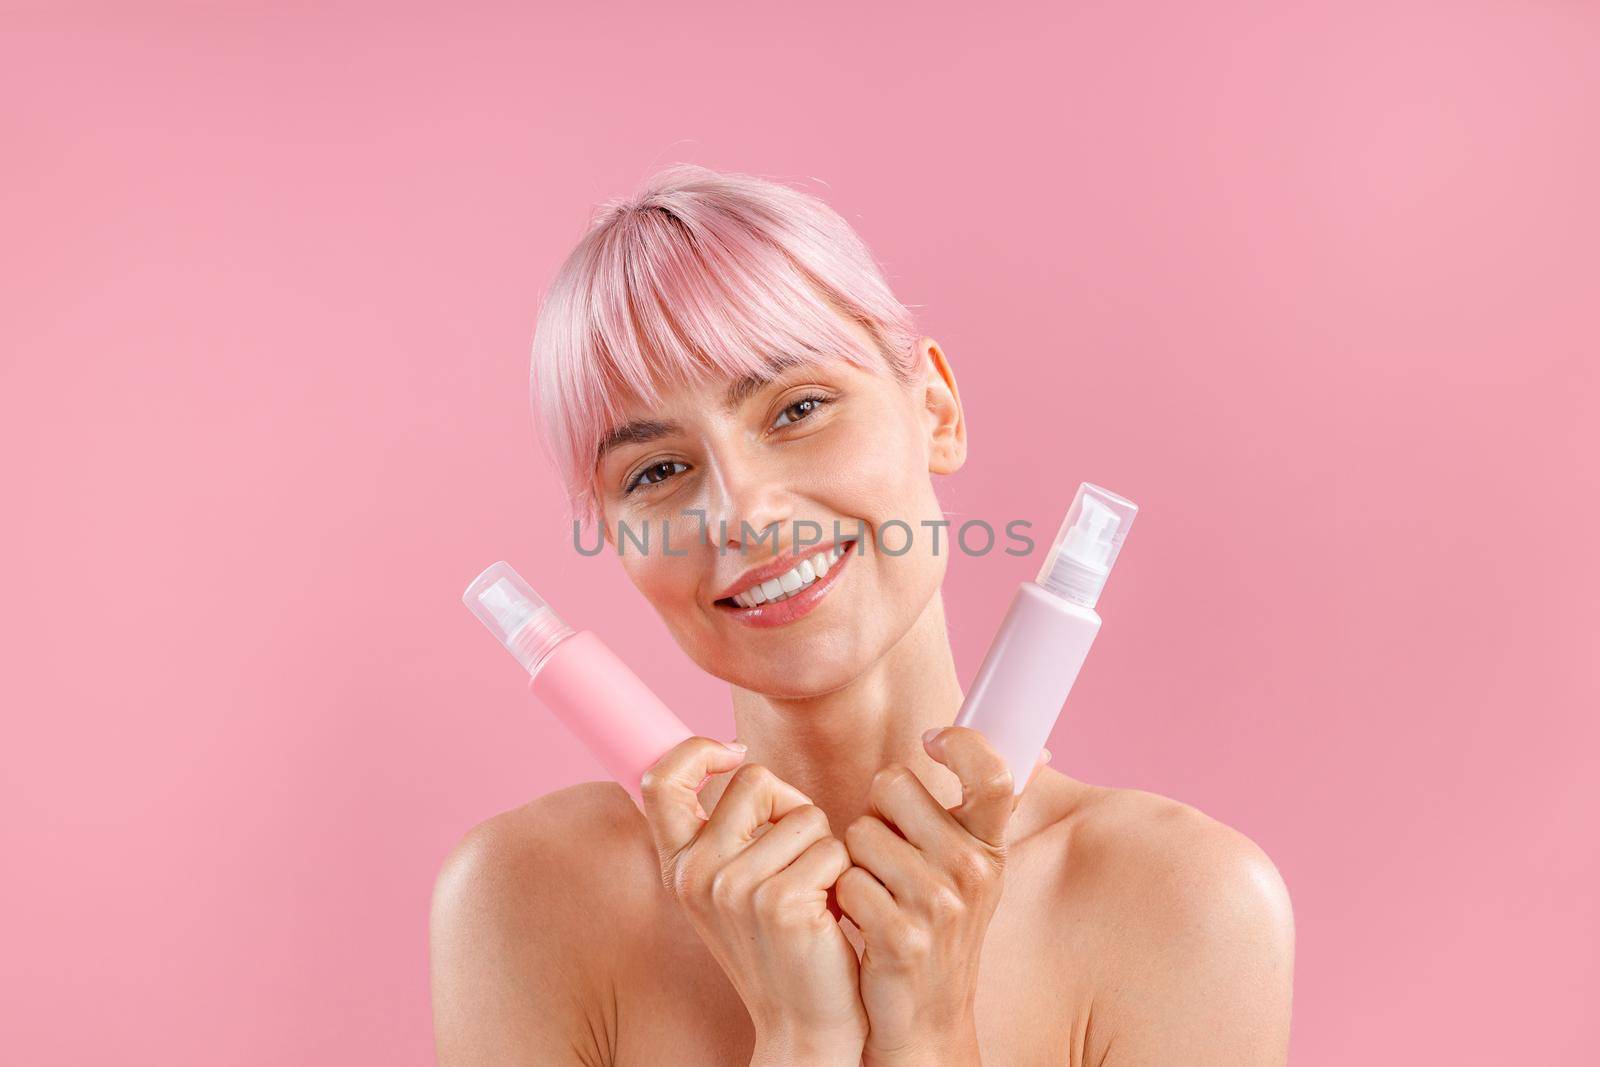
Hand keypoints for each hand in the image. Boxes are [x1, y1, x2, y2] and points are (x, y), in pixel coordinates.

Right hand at [639, 737, 866, 1061]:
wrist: (806, 1026)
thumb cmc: (786, 946)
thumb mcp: (735, 886)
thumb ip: (728, 830)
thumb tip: (738, 754)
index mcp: (679, 866)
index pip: (661, 779)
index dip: (696, 751)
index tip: (733, 753)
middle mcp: (697, 873)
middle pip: (754, 779)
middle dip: (791, 806)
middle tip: (799, 862)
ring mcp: (734, 888)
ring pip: (804, 814)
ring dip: (825, 848)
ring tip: (816, 898)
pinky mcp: (780, 902)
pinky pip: (831, 847)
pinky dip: (844, 874)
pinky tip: (832, 916)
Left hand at [835, 729, 1048, 1065]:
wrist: (922, 1020)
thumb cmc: (934, 930)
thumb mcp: (969, 872)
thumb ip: (976, 813)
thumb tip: (1035, 750)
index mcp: (989, 846)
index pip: (995, 772)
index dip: (963, 744)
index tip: (932, 740)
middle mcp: (972, 870)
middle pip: (893, 784)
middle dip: (875, 810)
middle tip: (886, 854)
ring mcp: (939, 904)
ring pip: (859, 832)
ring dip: (852, 859)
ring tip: (874, 895)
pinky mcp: (901, 936)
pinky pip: (845, 879)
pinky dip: (840, 897)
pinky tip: (859, 922)